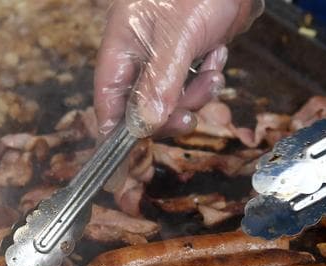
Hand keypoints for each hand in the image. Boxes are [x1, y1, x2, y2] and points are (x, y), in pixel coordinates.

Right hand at [94, 0, 264, 136]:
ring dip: (196, 94)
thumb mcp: (178, 38)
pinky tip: (217, 55)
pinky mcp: (189, 52)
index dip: (115, 133)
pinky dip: (208, 77)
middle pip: (142, 106)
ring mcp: (164, 52)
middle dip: (170, 113)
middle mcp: (139, 51)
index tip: (120, 167)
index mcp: (121, 44)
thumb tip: (144, 125)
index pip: (108, 100)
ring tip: (211, 70)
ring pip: (172, 98)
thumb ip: (160, 84)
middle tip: (190, 114)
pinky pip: (193, 83)